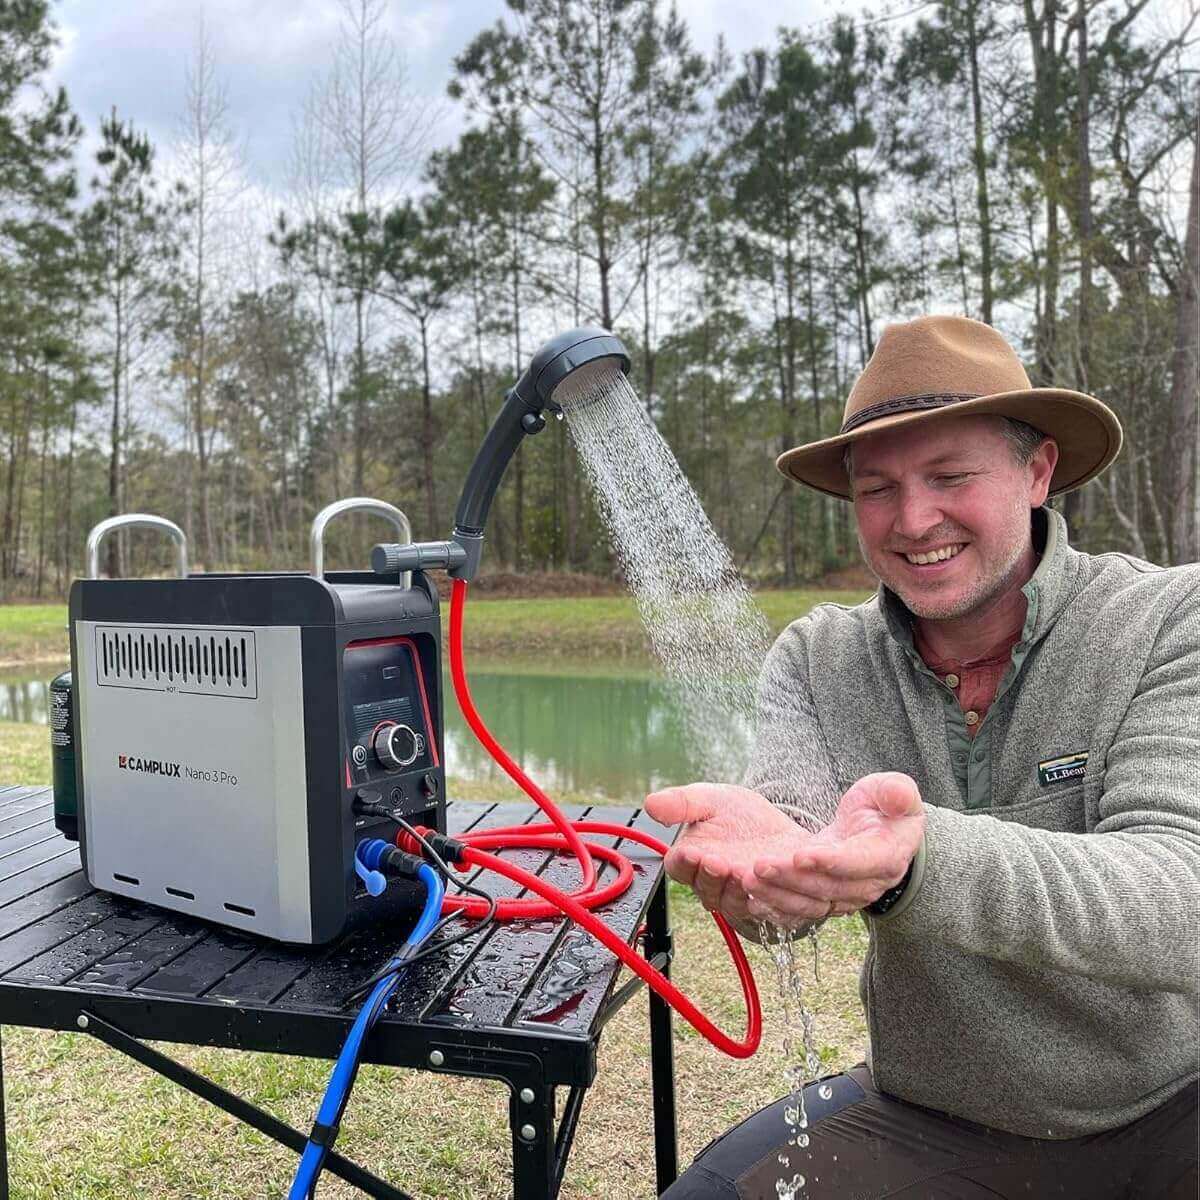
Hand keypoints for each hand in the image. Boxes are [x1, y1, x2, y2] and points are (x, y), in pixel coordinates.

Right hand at [643, 783, 806, 929]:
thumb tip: (650, 803)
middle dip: (710, 876)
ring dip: (735, 890)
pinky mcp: (764, 903)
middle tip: (717, 862)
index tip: (691, 852)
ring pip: (731, 902)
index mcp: (691, 857)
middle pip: (704, 888)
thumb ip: (681, 803)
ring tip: (743, 872)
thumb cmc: (739, 816)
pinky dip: (764, 899)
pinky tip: (767, 885)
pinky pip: (762, 908)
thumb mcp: (712, 800)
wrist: (779, 830)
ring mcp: (737, 896)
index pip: (678, 867)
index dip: (683, 862)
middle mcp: (711, 882)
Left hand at [740, 772, 924, 921]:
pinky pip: (803, 911)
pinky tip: (752, 899)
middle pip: (828, 888)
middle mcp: (869, 884)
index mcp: (887, 856)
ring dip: (778, 894)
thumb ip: (897, 792)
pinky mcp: (828, 899)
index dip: (830, 862)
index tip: (799, 854)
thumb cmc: (885, 804)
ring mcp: (848, 896)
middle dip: (791, 878)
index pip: (858, 863)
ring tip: (748, 878)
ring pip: (812, 904)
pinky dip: (777, 908)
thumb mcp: (894, 789)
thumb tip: (898, 797)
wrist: (881, 828)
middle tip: (758, 865)